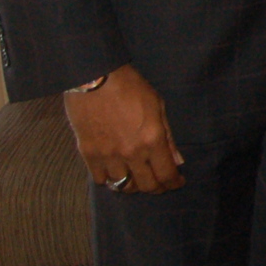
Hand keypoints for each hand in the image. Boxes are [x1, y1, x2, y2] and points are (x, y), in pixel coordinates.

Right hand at [62, 64, 184, 193]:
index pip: (166, 174)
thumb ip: (168, 137)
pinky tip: (115, 172)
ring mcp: (108, 156)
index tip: (177, 183)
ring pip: (122, 186)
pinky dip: (110, 180)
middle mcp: (131, 152)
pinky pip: (100, 179)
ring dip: (133, 185)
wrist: (95, 78)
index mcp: (152, 139)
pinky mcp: (88, 154)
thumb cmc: (130, 86)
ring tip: (137, 178)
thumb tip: (177, 160)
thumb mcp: (158, 106)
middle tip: (160, 184)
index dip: (173, 183)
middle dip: (156, 188)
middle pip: (146, 186)